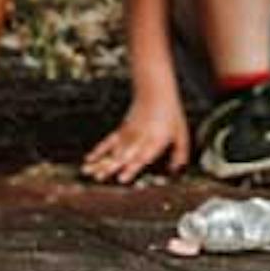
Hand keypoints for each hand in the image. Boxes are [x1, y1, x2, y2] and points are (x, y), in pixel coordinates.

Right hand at [75, 88, 191, 188]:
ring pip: (113, 150)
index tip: (121, 179)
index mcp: (155, 140)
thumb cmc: (170, 113)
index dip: (131, 169)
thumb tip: (174, 169)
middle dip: (110, 167)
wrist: (155, 91)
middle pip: (122, 155)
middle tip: (98, 177)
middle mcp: (139, 138)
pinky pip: (109, 141)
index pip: (142, 157)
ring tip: (87, 170)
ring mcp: (129, 133)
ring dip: (100, 161)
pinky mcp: (122, 129)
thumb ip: (180, 152)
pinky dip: (98, 149)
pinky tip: (89, 158)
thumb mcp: (181, 132)